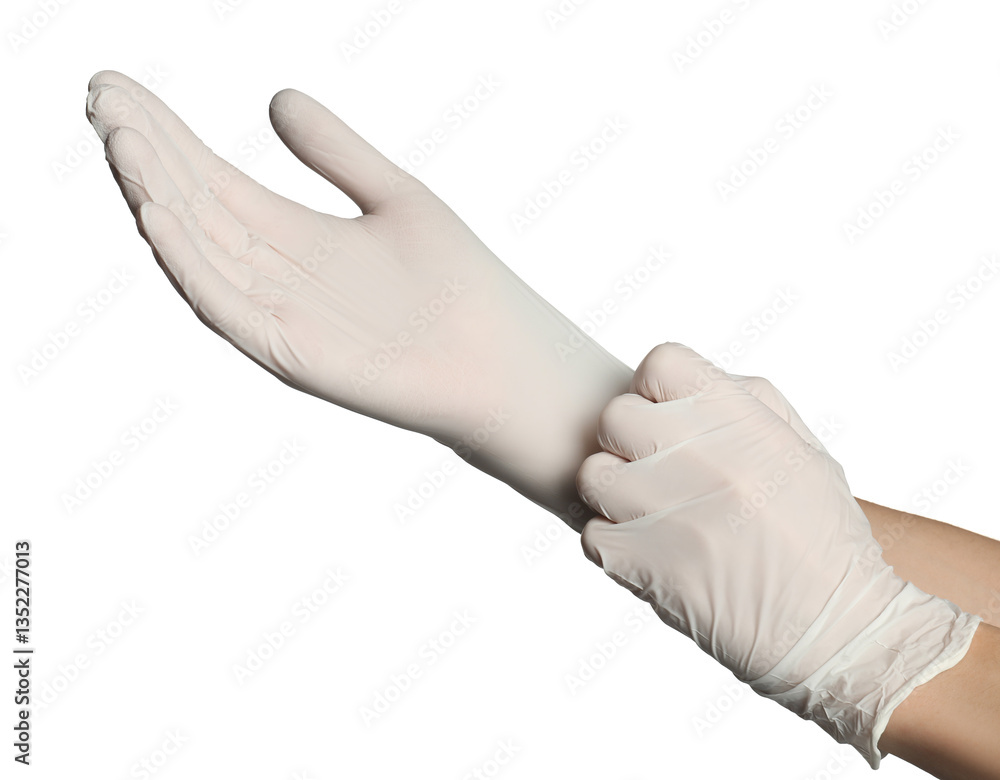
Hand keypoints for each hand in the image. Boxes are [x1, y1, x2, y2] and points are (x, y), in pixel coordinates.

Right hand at [85, 70, 629, 517]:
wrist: (508, 357)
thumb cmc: (463, 284)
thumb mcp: (395, 196)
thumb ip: (337, 153)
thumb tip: (276, 98)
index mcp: (295, 238)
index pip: (211, 178)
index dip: (164, 135)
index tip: (116, 86)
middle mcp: (276, 276)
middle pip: (194, 207)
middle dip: (145, 155)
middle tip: (98, 97)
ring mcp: (281, 317)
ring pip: (201, 253)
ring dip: (155, 198)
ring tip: (119, 142)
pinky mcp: (296, 354)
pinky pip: (229, 308)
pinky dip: (190, 264)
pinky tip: (157, 215)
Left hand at [576, 342, 980, 766]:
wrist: (840, 632)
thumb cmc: (824, 541)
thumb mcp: (804, 452)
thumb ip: (747, 406)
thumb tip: (689, 387)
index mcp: (742, 421)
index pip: (661, 362)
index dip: (657, 389)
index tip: (669, 419)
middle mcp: (699, 457)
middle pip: (615, 416)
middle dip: (629, 442)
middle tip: (654, 471)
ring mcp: (664, 510)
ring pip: (594, 474)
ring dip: (614, 494)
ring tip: (651, 515)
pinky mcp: (639, 563)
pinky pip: (592, 534)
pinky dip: (615, 546)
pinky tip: (654, 556)